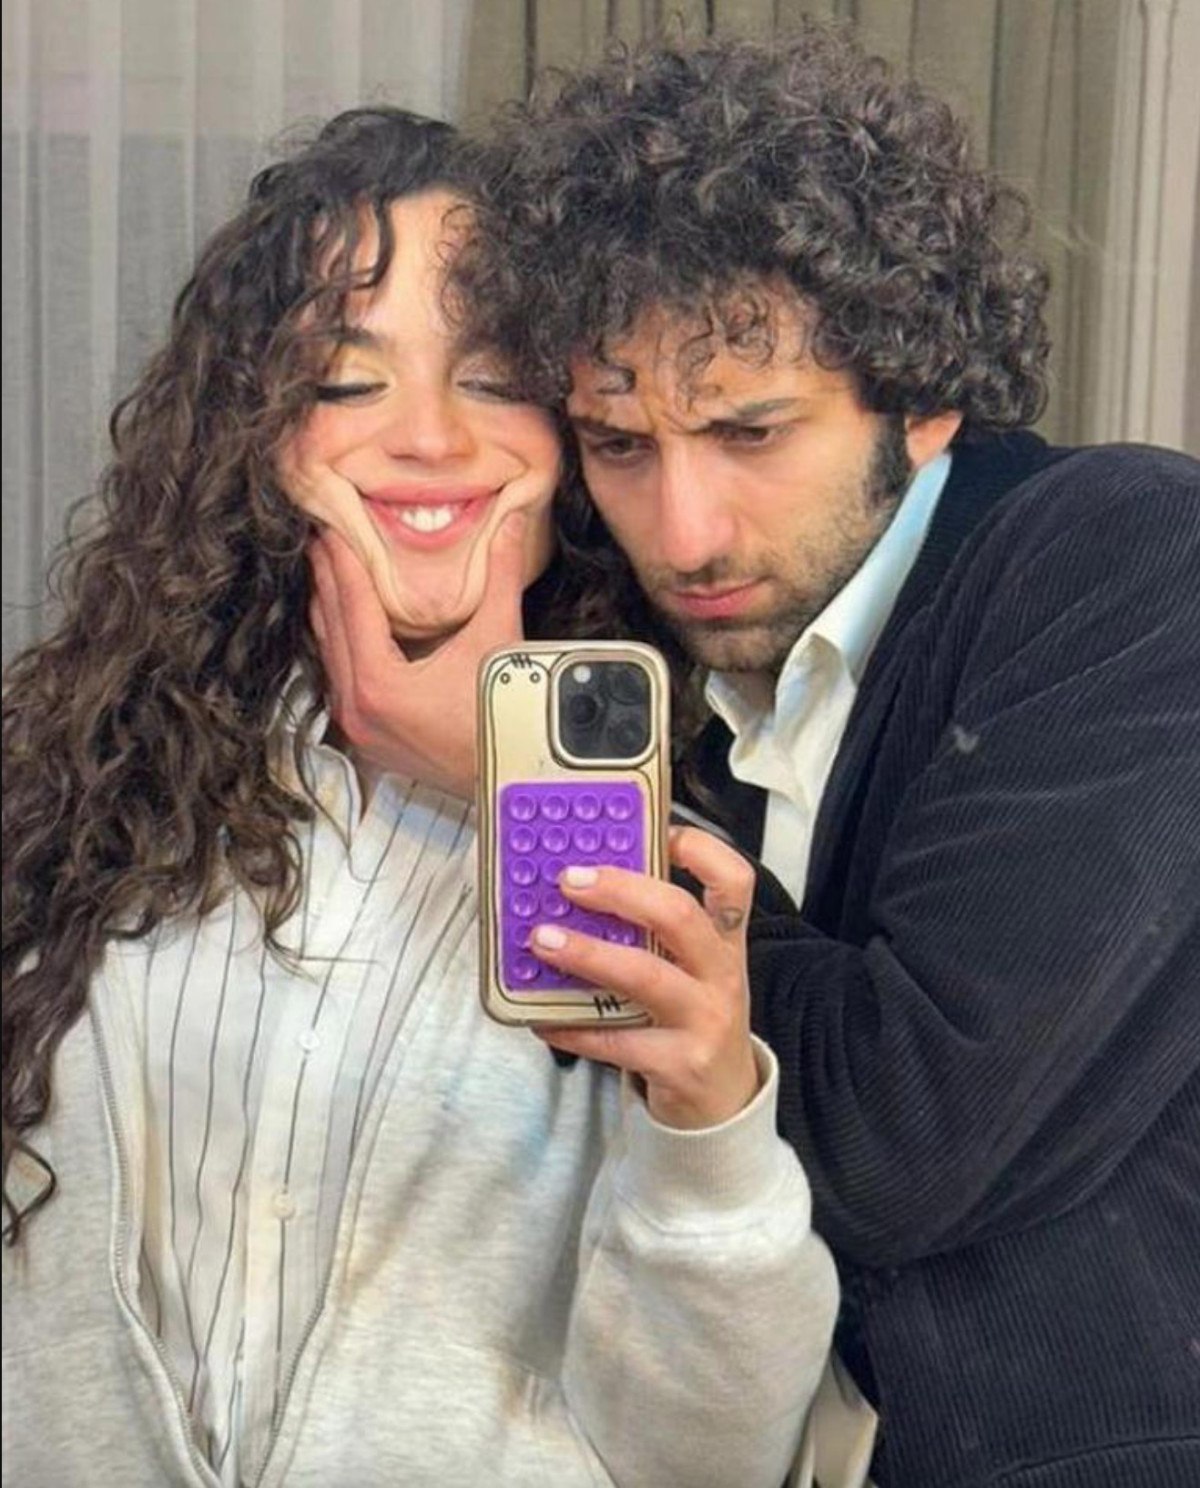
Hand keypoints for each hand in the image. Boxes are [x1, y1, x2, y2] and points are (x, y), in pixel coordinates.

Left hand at [308, 516, 528, 798]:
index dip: (342, 561)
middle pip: (331, 627)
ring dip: (328, 611)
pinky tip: (341, 624)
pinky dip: (337, 645)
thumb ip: (501, 577)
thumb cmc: (505, 721)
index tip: (331, 526)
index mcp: (380, 684)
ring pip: (329, 654)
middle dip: (327, 579)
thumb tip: (513, 521)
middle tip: (320, 537)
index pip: (353, 606)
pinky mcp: (365, 737)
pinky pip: (338, 679)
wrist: (509, 779)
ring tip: (326, 571)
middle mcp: (358, 707)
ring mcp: (358, 726)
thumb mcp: (499, 642)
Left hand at [530, 827, 760, 1129]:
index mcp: (726, 943)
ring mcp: (703, 1021)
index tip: (656, 832)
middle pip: (679, 916)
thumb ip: (658, 932)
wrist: (723, 1102)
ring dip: (588, 953)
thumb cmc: (694, 1018)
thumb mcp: (695, 970)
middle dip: (620, 891)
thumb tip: (584, 882)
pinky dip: (572, 1025)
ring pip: (645, 975)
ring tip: (542, 940)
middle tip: (569, 880)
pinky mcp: (677, 1065)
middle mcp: (721, 975)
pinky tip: (541, 1016)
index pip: (734, 881)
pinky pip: (614, 1040)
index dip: (699, 850)